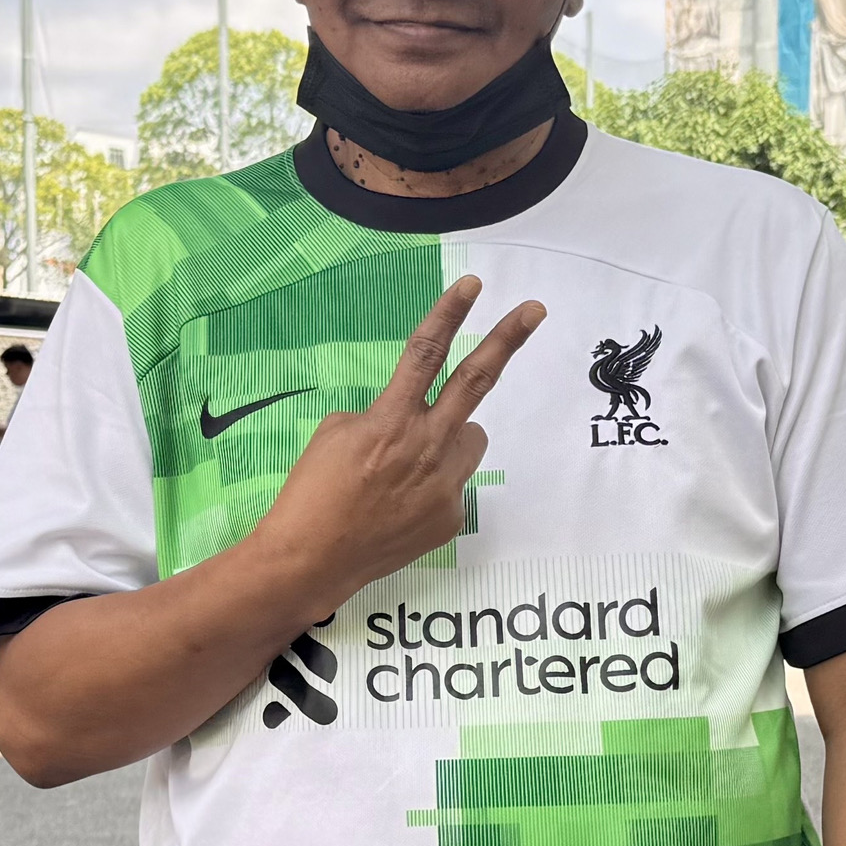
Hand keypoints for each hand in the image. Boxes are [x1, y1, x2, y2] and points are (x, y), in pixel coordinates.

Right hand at [247, 277, 545, 616]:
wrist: (310, 560)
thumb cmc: (312, 492)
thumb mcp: (334, 433)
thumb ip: (378, 416)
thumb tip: (405, 422)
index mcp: (391, 418)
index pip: (425, 352)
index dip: (450, 313)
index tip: (473, 285)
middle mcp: (426, 445)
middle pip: (477, 381)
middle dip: (507, 340)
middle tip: (535, 310)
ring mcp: (444, 484)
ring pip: (471, 438)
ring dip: (451, 436)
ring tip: (410, 462)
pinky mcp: (450, 517)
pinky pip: (454, 483)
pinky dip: (434, 484)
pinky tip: (400, 505)